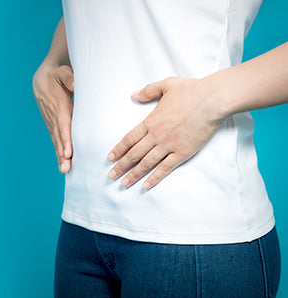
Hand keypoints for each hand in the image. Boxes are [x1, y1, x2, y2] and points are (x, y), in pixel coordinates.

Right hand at [32, 62, 73, 172]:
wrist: (44, 78)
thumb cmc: (57, 75)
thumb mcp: (63, 73)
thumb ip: (68, 77)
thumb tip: (74, 84)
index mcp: (59, 106)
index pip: (63, 125)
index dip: (65, 139)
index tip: (68, 152)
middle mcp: (54, 117)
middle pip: (59, 137)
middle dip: (62, 153)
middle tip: (66, 168)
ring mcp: (53, 122)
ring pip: (57, 141)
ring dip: (60, 155)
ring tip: (65, 169)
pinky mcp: (54, 125)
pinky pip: (56, 139)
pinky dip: (59, 151)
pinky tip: (63, 162)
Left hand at [107, 76, 226, 188]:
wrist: (212, 101)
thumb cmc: (190, 91)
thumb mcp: (166, 85)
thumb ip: (148, 91)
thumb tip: (134, 95)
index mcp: (151, 121)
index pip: (129, 139)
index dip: (118, 149)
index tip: (110, 158)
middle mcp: (156, 136)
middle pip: (134, 154)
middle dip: (121, 166)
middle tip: (111, 175)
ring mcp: (169, 146)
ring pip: (147, 164)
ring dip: (134, 175)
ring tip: (124, 184)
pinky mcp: (182, 153)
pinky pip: (166, 168)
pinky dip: (155, 178)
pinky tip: (146, 186)